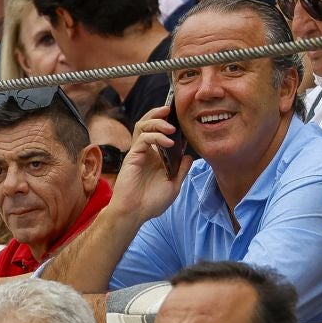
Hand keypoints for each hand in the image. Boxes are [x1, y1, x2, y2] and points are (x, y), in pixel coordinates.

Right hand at [111, 104, 188, 223]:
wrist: (135, 213)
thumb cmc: (151, 203)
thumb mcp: (174, 186)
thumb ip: (181, 170)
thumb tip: (189, 156)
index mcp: (155, 158)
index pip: (160, 133)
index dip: (169, 123)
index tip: (181, 119)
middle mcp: (146, 153)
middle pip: (147, 124)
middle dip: (158, 114)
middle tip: (170, 109)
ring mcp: (138, 154)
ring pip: (142, 127)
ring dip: (156, 121)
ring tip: (170, 126)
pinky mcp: (132, 157)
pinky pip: (143, 139)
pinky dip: (156, 136)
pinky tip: (168, 142)